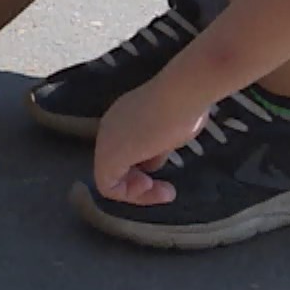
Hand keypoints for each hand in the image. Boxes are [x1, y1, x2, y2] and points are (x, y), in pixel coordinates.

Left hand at [93, 82, 206, 205]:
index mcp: (123, 118)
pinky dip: (130, 195)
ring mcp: (106, 141)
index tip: (163, 170)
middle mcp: (110, 127)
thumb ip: (157, 148)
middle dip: (139, 183)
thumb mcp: (170, 132)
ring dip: (138, 192)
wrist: (181, 94)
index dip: (143, 168)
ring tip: (165, 191)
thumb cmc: (182, 107)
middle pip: (115, 166)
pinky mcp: (108, 156)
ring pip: (110, 177)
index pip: (125, 151)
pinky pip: (108, 186)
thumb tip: (152, 164)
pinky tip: (151, 189)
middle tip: (165, 189)